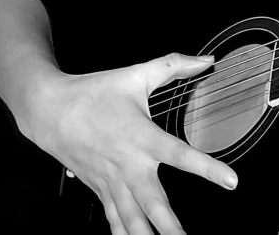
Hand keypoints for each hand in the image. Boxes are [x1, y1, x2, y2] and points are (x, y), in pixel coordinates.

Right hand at [22, 53, 237, 234]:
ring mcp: (112, 181)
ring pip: (133, 219)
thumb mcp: (136, 74)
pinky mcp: (101, 190)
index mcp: (141, 136)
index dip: (207, 168)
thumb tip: (206, 61)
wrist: (47, 110)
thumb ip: (173, 65)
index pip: (181, 155)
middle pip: (153, 203)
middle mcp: (128, 165)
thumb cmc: (93, 93)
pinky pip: (115, 219)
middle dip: (171, 227)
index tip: (231, 181)